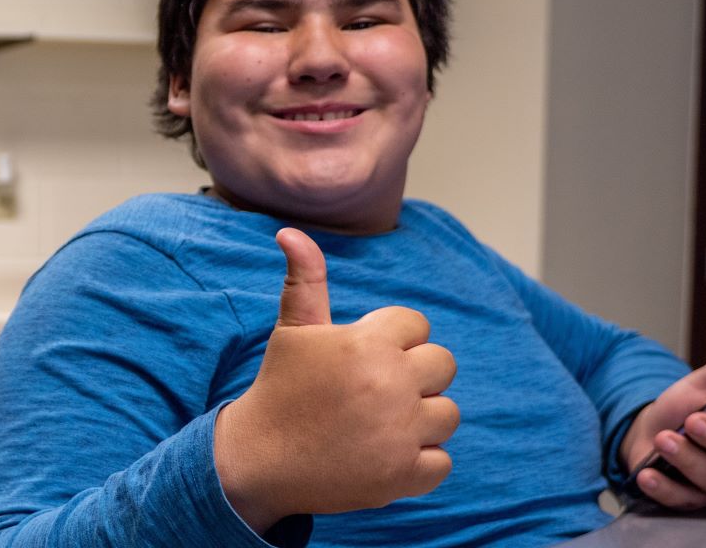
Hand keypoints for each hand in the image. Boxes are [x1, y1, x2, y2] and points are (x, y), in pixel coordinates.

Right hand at [213, 228, 458, 530]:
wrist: (258, 460)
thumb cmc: (280, 388)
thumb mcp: (292, 330)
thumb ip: (305, 279)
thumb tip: (290, 232)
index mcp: (367, 342)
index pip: (419, 325)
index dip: (392, 340)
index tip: (362, 360)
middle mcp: (390, 384)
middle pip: (443, 365)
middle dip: (414, 376)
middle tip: (373, 393)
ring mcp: (400, 432)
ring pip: (447, 414)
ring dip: (421, 420)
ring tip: (379, 424)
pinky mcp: (403, 474)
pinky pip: (442, 461)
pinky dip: (419, 462)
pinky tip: (383, 454)